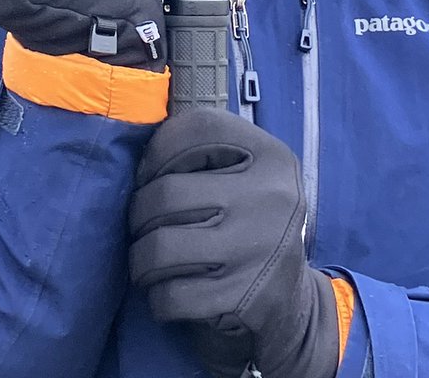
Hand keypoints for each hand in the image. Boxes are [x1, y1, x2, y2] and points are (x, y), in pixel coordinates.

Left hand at [129, 109, 338, 377]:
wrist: (290, 300)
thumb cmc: (249, 223)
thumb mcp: (246, 174)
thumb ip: (206, 150)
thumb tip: (137, 149)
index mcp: (271, 156)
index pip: (198, 128)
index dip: (158, 149)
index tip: (148, 175)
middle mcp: (270, 196)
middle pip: (166, 193)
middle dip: (138, 213)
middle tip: (140, 226)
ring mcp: (258, 249)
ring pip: (160, 248)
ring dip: (140, 259)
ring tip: (145, 260)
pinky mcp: (245, 297)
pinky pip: (172, 294)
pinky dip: (157, 297)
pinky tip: (165, 291)